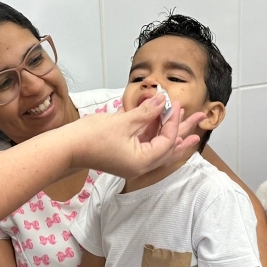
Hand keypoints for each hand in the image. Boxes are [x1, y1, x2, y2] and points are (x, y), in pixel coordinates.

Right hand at [68, 95, 204, 178]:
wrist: (66, 148)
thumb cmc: (91, 137)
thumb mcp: (123, 121)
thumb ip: (146, 112)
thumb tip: (163, 100)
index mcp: (142, 162)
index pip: (166, 141)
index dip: (173, 122)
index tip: (175, 105)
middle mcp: (140, 166)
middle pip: (169, 148)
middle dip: (184, 132)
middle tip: (200, 118)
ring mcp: (133, 162)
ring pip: (160, 148)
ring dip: (173, 133)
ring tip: (190, 125)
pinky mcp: (125, 156)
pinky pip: (148, 146)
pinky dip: (157, 135)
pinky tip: (164, 125)